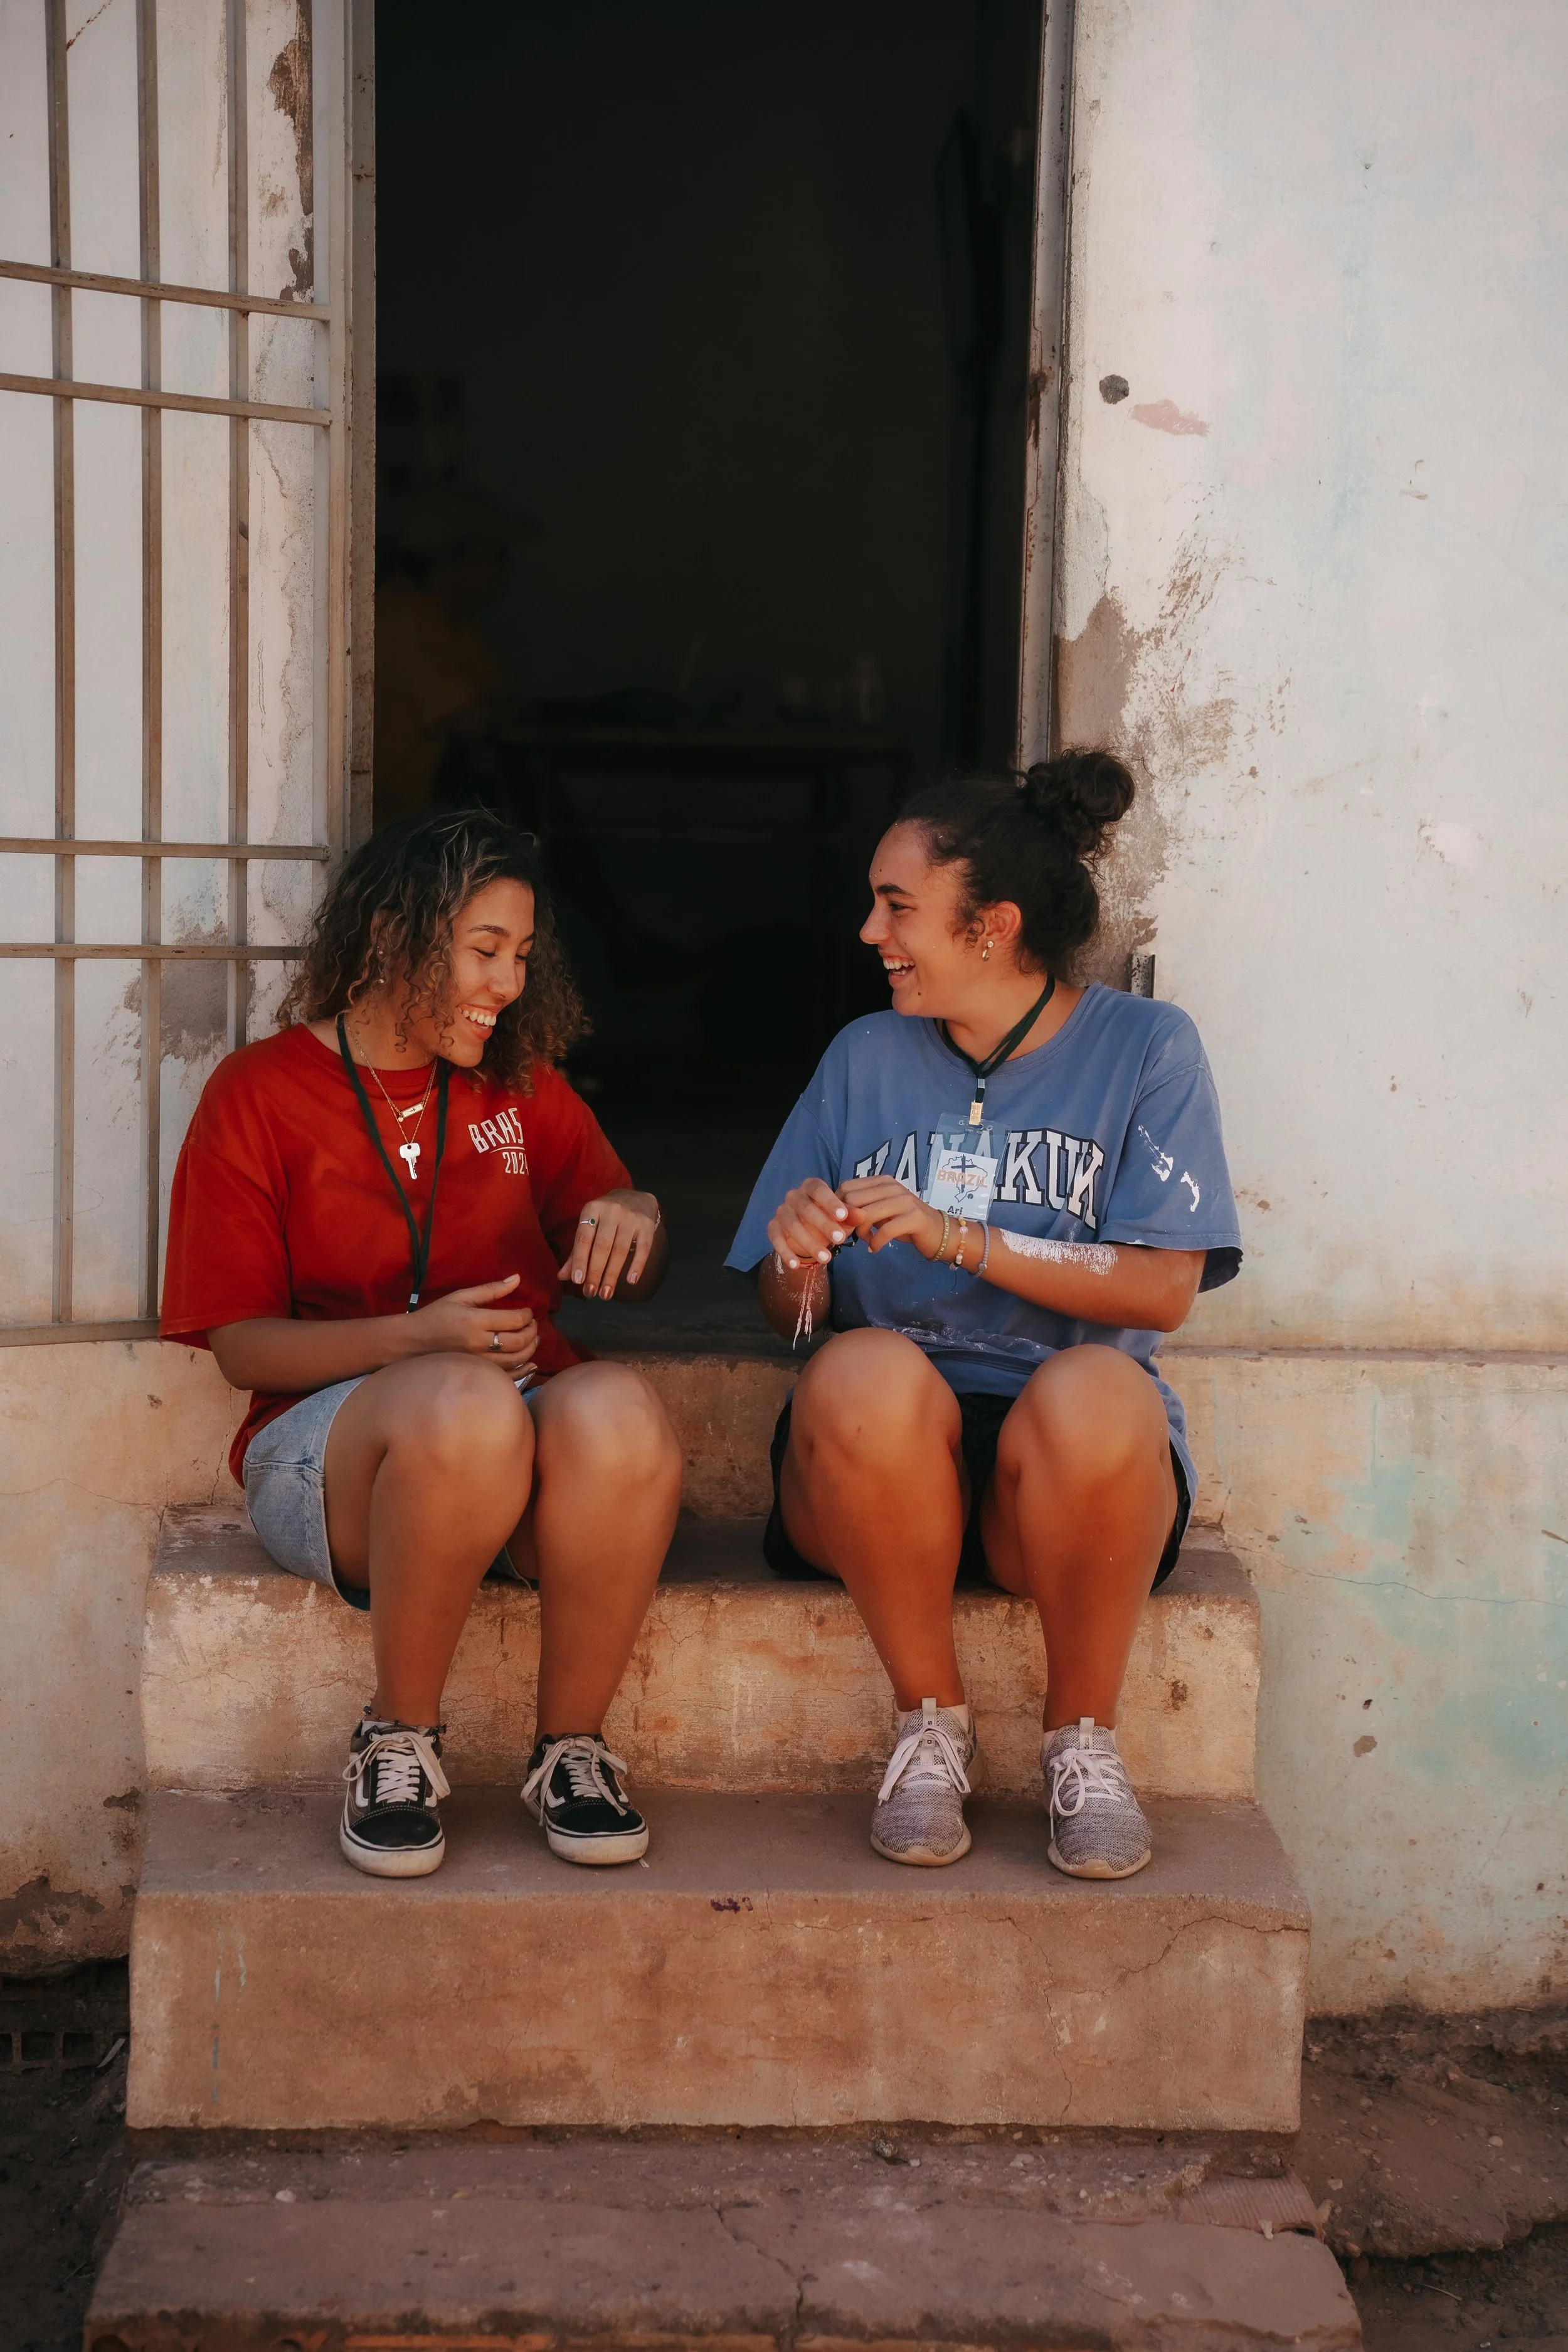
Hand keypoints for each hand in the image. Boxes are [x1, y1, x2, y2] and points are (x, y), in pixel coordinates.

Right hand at [407, 1275, 538, 1374]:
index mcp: (474, 1321)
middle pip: (518, 1341)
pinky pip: (506, 1377)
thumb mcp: (461, 1297)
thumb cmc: (436, 1316)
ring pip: (515, 1360)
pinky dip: (523, 1371)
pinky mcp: (476, 1373)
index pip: (514, 1320)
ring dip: (530, 1349)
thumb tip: (517, 1278)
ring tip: (533, 1339)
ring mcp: (478, 1362)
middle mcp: (478, 1344)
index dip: (527, 1315)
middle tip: (533, 1324)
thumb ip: (491, 1289)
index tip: (528, 1311)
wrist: (413, 1341)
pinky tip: (530, 1363)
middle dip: (532, 1331)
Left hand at [558, 1189, 660, 1298]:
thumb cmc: (606, 1218)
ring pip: (621, 1250)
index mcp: (592, 1209)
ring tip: (606, 1294)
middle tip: (591, 1293)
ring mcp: (631, 1217)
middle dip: (596, 1272)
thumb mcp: (590, 1227)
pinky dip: (637, 1266)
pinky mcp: (647, 1225)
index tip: (578, 1281)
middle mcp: (612, 1211)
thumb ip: (577, 1252)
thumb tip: (562, 1277)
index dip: (580, 1260)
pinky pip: (643, 1249)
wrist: (636, 1198)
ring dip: (612, 1275)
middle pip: (602, 1246)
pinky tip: (631, 1281)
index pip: (584, 1238)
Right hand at [766, 1178, 851, 1268]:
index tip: (843, 1216)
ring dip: (809, 1243)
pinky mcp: (773, 1227)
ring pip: (792, 1225)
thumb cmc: (828, 1217)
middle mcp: (793, 1196)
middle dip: (823, 1225)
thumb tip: (862, 1216)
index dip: (830, 1202)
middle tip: (840, 1239)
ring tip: (826, 1258)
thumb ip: (850, 1215)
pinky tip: (795, 1265)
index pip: (819, 1190)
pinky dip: (785, 1252)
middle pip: (805, 1208)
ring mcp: (781, 1211)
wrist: (807, 1229)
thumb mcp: (841, 1216)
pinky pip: (776, 1239)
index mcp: (810, 1186)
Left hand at [838, 1175, 945, 1259]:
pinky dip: (875, 1243)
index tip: (842, 1224)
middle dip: (847, 1222)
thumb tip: (835, 1214)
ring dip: (860, 1233)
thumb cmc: (905, 1222)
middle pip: (852, 1201)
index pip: (846, 1188)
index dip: (837, 1209)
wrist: (938, 1232)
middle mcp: (892, 1186)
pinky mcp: (914, 1217)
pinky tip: (875, 1248)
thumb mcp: (881, 1211)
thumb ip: (862, 1207)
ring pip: (866, 1215)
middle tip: (852, 1235)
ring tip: (867, 1240)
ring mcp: (904, 1200)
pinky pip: (885, 1231)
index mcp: (882, 1181)